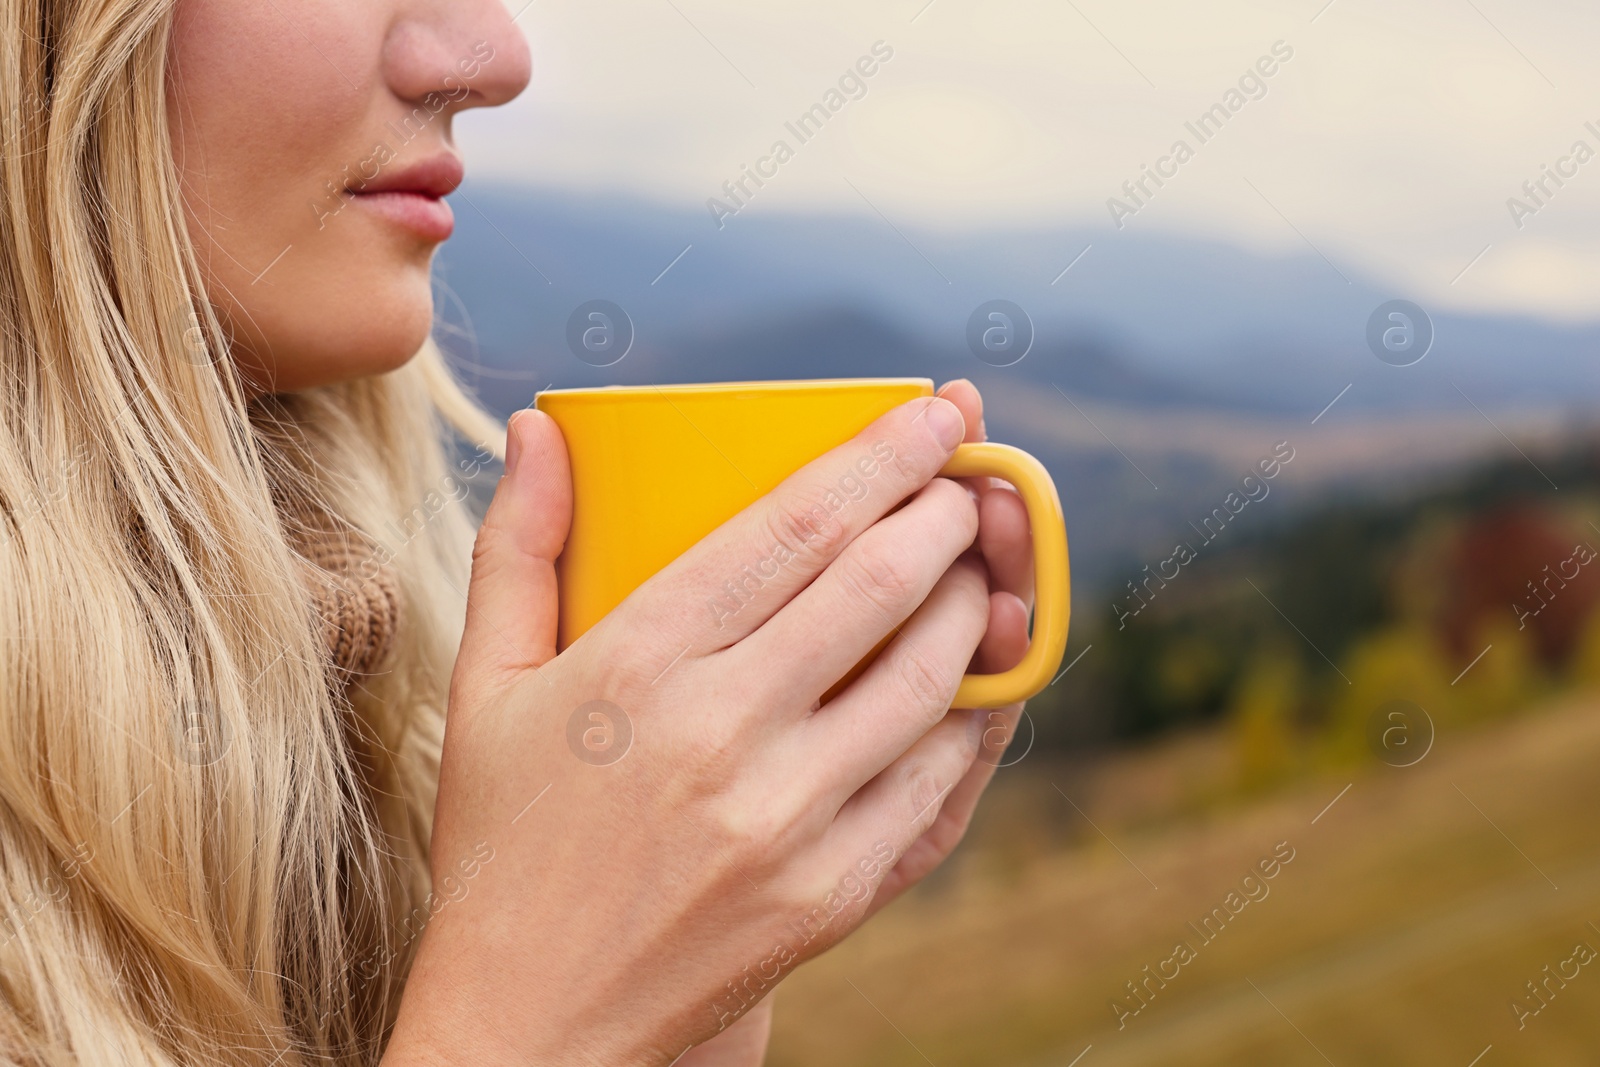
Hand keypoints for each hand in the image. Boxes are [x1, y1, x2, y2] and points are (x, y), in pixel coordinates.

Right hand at [386, 395, 999, 1065]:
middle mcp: (721, 734)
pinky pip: (937, 783)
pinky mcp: (833, 892)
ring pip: (928, 678)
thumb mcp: (485, 685)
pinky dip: (971, 720)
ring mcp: (787, 821)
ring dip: (974, 604)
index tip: (940, 408)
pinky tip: (975, 686)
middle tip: (968, 480)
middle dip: (948, 511)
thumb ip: (517, 546)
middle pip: (880, 585)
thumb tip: (542, 426)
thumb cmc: (504, 837)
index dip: (885, 452)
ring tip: (977, 569)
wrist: (532, 1020)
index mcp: (637, 664)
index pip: (795, 523)